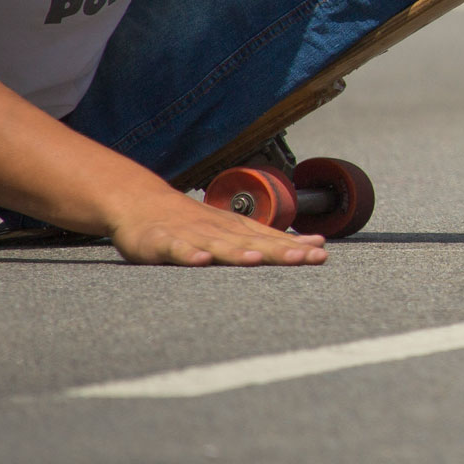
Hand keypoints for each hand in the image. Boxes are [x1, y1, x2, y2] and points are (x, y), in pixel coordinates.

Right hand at [107, 189, 327, 266]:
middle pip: (252, 242)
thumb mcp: (236, 229)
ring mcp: (191, 235)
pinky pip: (176, 249)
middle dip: (279, 251)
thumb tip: (318, 245)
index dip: (296, 248)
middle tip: (305, 258)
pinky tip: (200, 260)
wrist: (142, 202)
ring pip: (218, 245)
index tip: (320, 255)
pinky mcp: (161, 242)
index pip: (272, 239)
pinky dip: (188, 253)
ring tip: (258, 259)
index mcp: (238, 229)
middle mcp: (219, 231)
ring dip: (238, 252)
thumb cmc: (195, 222)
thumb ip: (274, 240)